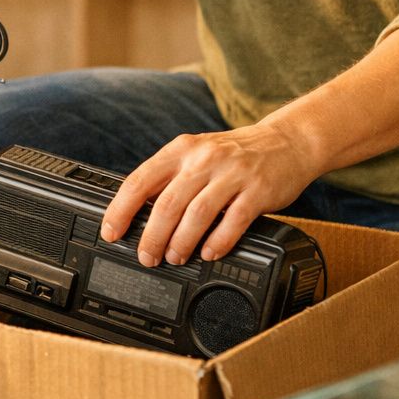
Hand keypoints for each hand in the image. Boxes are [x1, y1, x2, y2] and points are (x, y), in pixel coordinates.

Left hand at [100, 120, 321, 267]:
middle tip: (146, 256)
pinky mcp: (258, 191)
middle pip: (167, 203)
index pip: (140, 180)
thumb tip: (136, 214)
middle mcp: (204, 159)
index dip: (120, 210)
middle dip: (151, 236)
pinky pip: (233, 222)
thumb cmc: (235, 155)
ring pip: (197, 214)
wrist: (288, 142)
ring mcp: (232, 174)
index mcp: (182, 149)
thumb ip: (170, 178)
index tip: (111, 232)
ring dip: (181, 242)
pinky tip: (209, 252)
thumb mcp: (197, 154)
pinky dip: (217, 242)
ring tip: (175, 257)